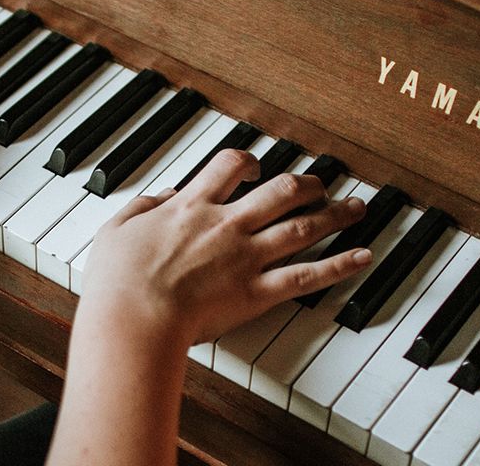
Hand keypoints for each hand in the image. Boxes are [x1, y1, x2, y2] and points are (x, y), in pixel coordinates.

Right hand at [80, 148, 371, 343]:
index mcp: (192, 207)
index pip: (229, 167)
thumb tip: (163, 196)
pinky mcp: (257, 292)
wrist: (134, 317)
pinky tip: (362, 256)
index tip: (253, 168)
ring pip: (302, 226)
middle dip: (305, 184)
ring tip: (356, 207)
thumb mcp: (116, 229)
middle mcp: (227, 225)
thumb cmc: (118, 280)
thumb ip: (144, 207)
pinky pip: (307, 275)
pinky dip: (339, 265)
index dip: (247, 162)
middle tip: (319, 183)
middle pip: (280, 191)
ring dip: (334, 214)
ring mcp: (246, 257)